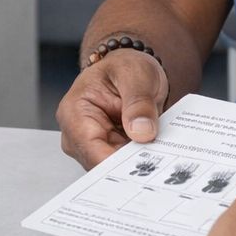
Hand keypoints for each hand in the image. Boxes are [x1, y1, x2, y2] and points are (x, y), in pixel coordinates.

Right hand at [56, 50, 168, 169]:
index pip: (91, 150)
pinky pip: (124, 165)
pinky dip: (140, 160)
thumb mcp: (136, 73)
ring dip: (138, 163)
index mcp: (74, 112)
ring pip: (115, 169)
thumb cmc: (124, 66)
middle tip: (160, 162)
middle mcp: (77, 134)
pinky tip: (157, 153)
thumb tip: (142, 132)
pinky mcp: (108, 152)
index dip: (117, 164)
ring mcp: (91, 146)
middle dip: (131, 165)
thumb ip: (138, 102)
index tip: (143, 167)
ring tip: (161, 153)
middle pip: (102, 165)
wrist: (129, 70)